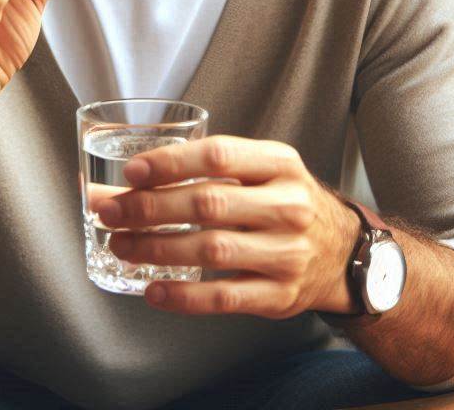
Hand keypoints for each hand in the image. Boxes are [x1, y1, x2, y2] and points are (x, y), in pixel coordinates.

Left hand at [99, 134, 360, 317]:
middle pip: (208, 204)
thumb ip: (212, 166)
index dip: (170, 162)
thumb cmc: (285, 201)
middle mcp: (287, 205)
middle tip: (109, 211)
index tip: (131, 171)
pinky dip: (183, 297)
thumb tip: (133, 174)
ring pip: (211, 250)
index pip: (218, 155)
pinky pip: (224, 299)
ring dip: (156, 249)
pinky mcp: (280, 296)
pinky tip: (152, 289)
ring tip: (121, 245)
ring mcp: (287, 253)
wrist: (344, 252)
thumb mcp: (266, 168)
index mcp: (280, 163)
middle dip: (149, 208)